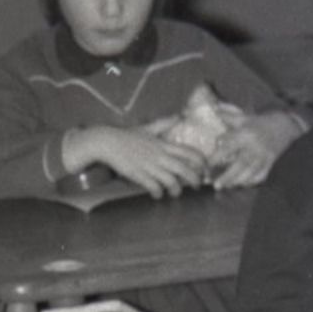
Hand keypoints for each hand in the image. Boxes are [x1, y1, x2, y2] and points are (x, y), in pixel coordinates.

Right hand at [66, 125, 205, 199]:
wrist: (106, 142)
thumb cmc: (126, 136)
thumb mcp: (147, 128)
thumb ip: (163, 124)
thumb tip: (178, 116)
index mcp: (163, 144)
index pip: (189, 152)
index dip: (201, 162)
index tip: (205, 168)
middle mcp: (160, 156)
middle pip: (184, 170)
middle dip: (194, 180)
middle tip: (196, 185)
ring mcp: (150, 166)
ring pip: (171, 182)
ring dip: (176, 190)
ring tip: (175, 193)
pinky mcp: (139, 175)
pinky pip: (154, 187)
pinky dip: (158, 193)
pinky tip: (157, 195)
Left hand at [211, 112, 301, 190]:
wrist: (286, 126)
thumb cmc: (261, 122)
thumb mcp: (244, 118)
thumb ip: (228, 116)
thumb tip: (214, 108)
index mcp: (245, 134)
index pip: (228, 148)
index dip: (216, 158)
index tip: (207, 166)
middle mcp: (255, 147)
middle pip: (240, 165)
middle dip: (227, 176)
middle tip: (215, 185)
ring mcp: (264, 156)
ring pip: (250, 173)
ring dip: (237, 181)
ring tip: (226, 187)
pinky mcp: (271, 163)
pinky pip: (261, 176)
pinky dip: (251, 181)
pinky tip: (242, 184)